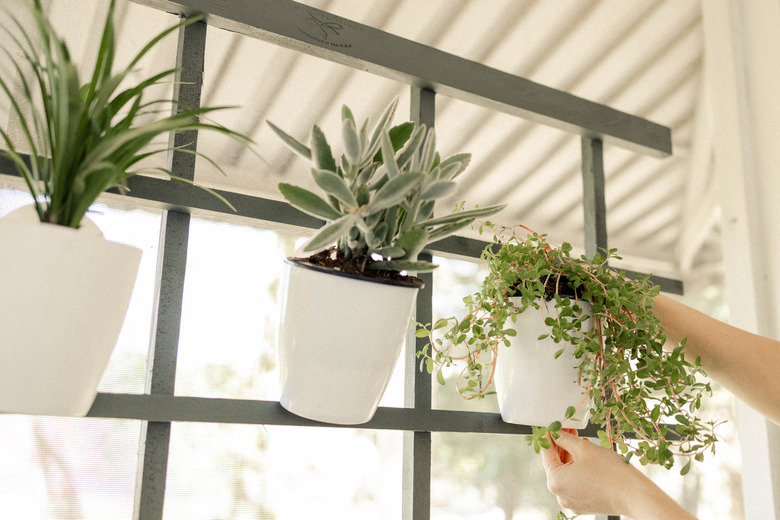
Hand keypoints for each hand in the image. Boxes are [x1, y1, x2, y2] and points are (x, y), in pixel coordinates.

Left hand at [540, 430, 696, 518]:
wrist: (635, 495)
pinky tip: (586, 457)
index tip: (552, 426)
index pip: (546, 453)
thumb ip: (565, 439)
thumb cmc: (611, 472)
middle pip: (556, 464)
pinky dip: (578, 470)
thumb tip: (555, 433)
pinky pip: (575, 483)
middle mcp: (560, 495)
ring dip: (571, 456)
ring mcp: (571, 501)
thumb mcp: (584, 448)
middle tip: (568, 429)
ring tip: (580, 440)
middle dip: (563, 445)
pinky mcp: (583, 504)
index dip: (549, 436)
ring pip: (567, 473)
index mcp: (555, 481)